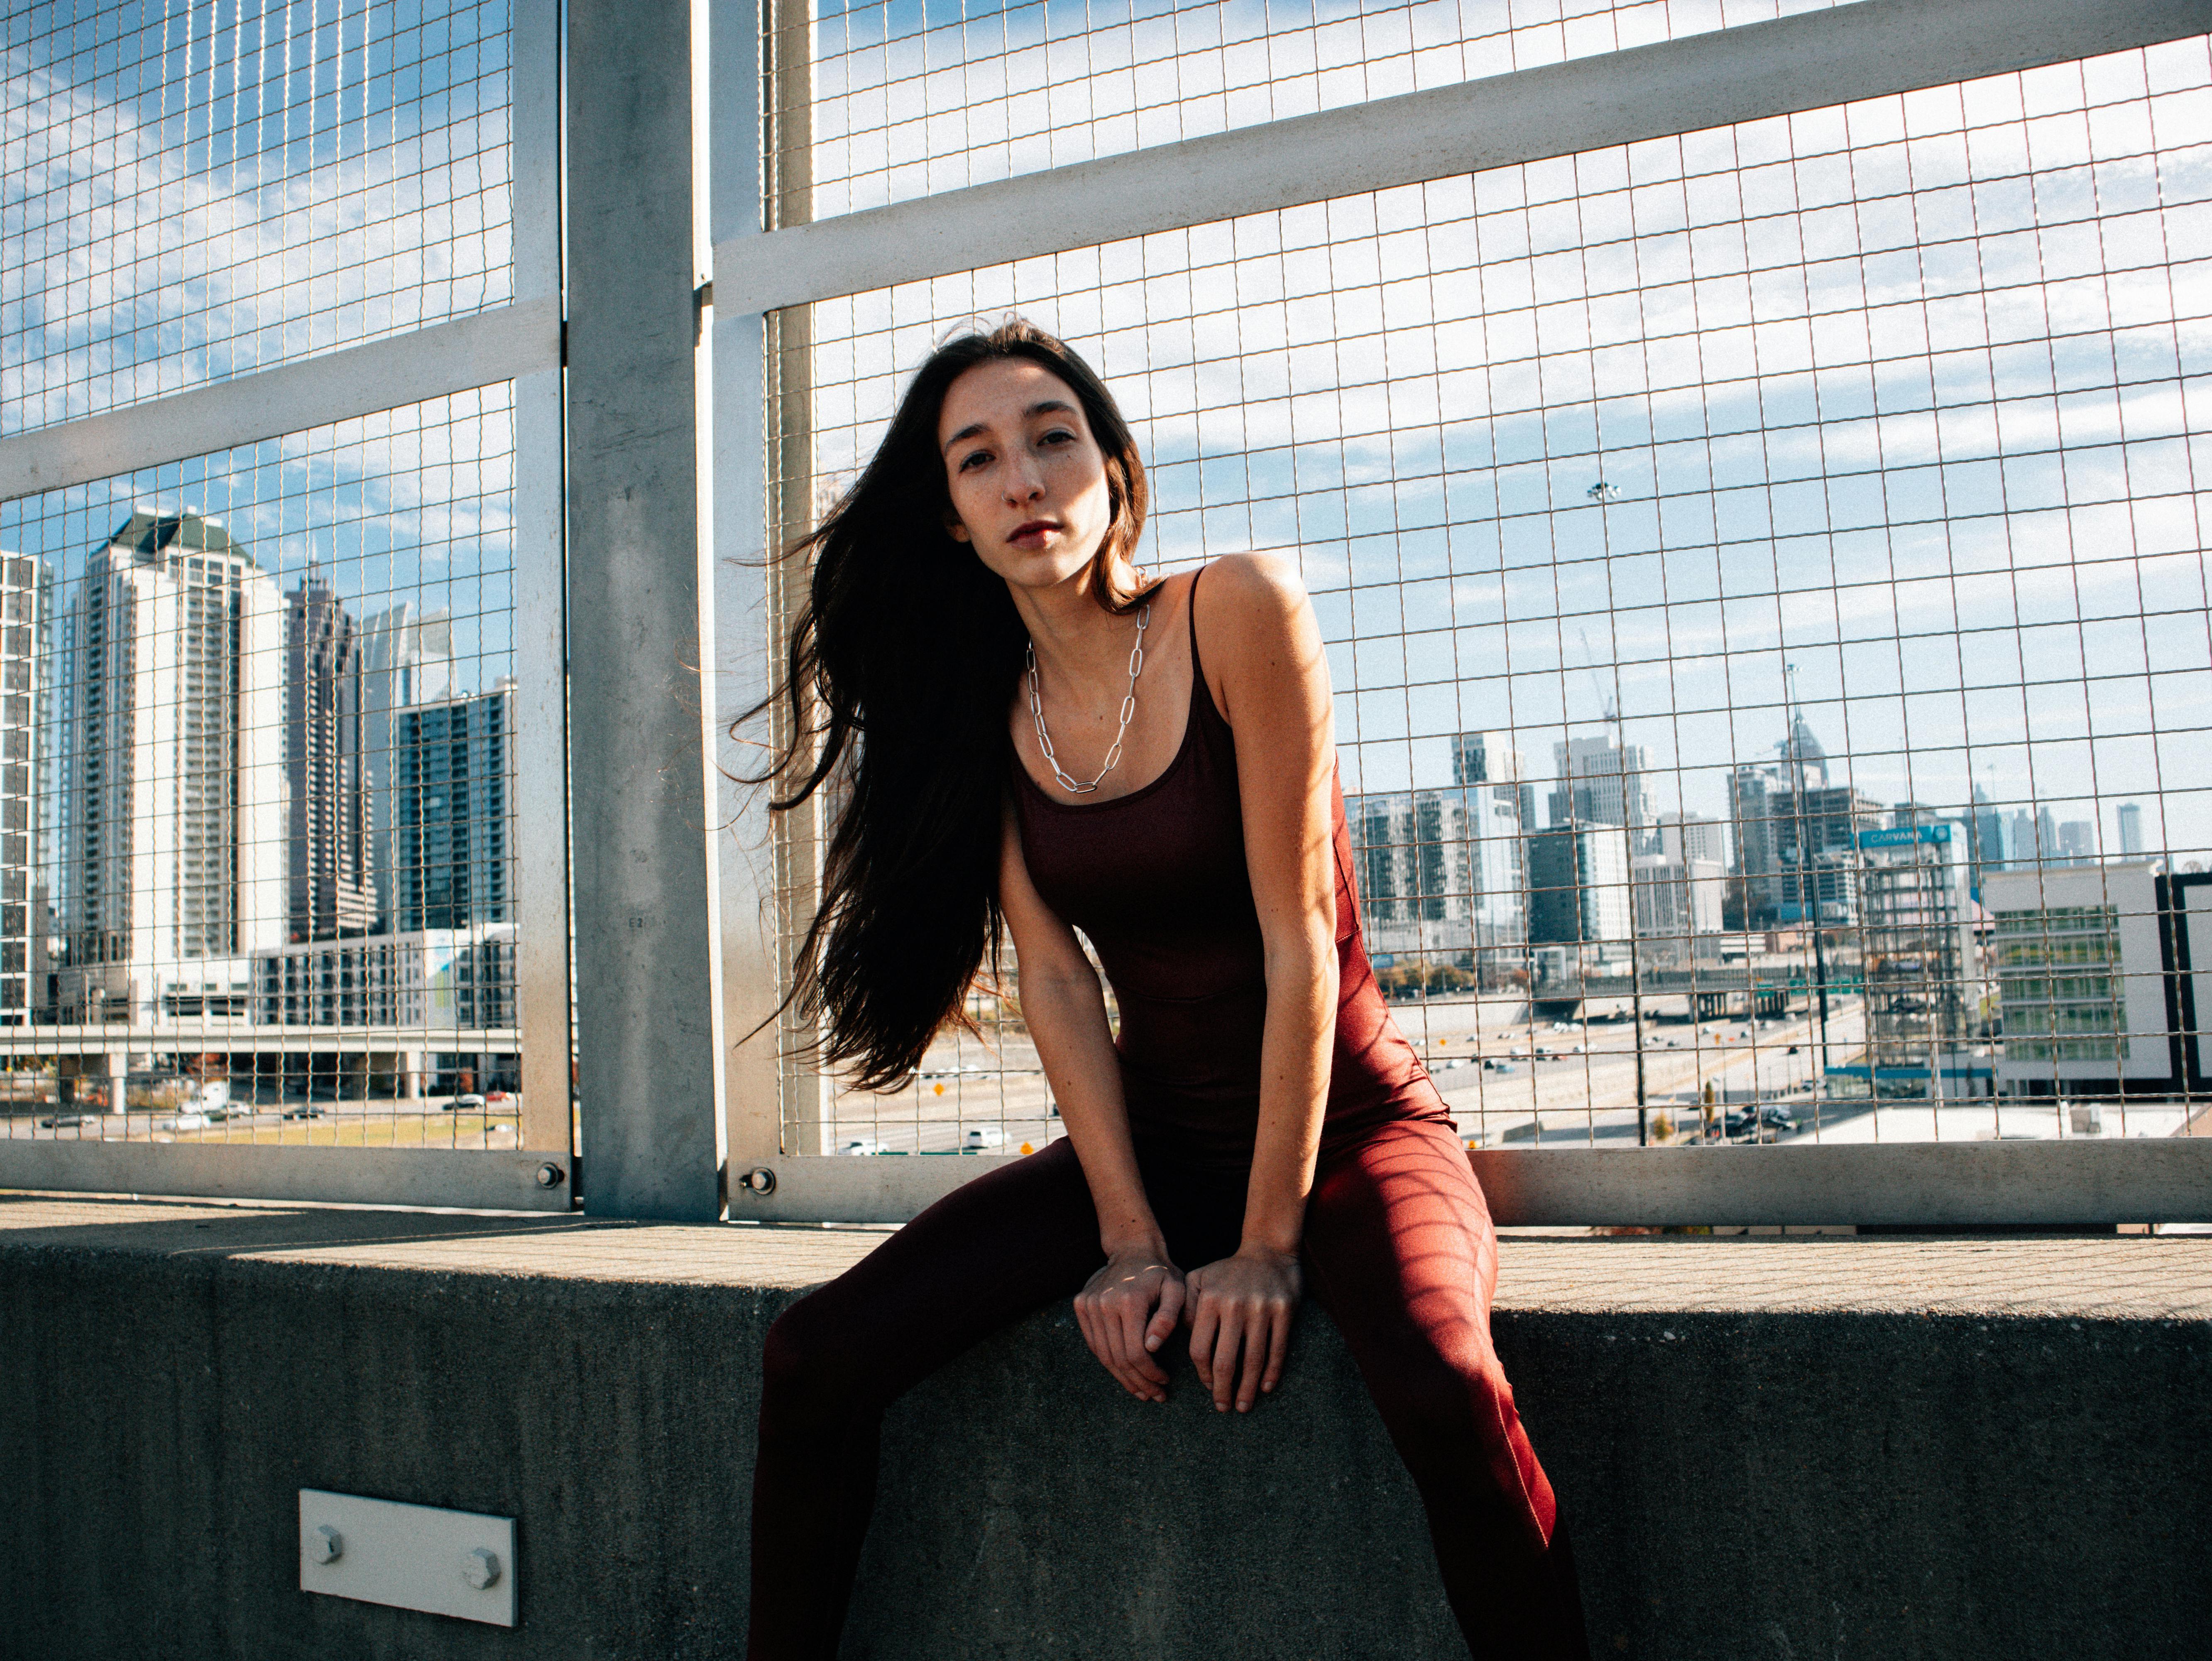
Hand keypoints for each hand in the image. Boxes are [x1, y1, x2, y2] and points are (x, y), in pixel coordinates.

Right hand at [1074, 1247, 1186, 1402]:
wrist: (1133, 1250)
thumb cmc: (1160, 1274)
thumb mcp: (1176, 1290)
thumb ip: (1168, 1318)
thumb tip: (1152, 1347)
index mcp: (1129, 1301)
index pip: (1135, 1352)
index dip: (1149, 1373)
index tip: (1164, 1382)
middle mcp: (1103, 1303)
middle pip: (1118, 1358)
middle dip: (1137, 1381)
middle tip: (1154, 1395)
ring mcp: (1089, 1304)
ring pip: (1103, 1355)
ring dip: (1122, 1377)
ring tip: (1140, 1390)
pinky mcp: (1081, 1305)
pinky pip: (1094, 1344)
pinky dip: (1108, 1362)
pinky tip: (1124, 1372)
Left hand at [1185, 1245, 1301, 1412]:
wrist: (1268, 1250)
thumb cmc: (1228, 1271)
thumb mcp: (1199, 1279)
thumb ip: (1184, 1307)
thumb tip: (1171, 1338)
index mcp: (1210, 1300)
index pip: (1200, 1348)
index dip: (1202, 1373)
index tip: (1207, 1387)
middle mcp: (1234, 1306)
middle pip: (1225, 1360)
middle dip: (1222, 1389)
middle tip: (1223, 1407)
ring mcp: (1261, 1309)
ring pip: (1253, 1359)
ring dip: (1247, 1388)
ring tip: (1243, 1405)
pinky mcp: (1284, 1311)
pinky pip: (1277, 1349)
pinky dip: (1272, 1372)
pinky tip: (1265, 1387)